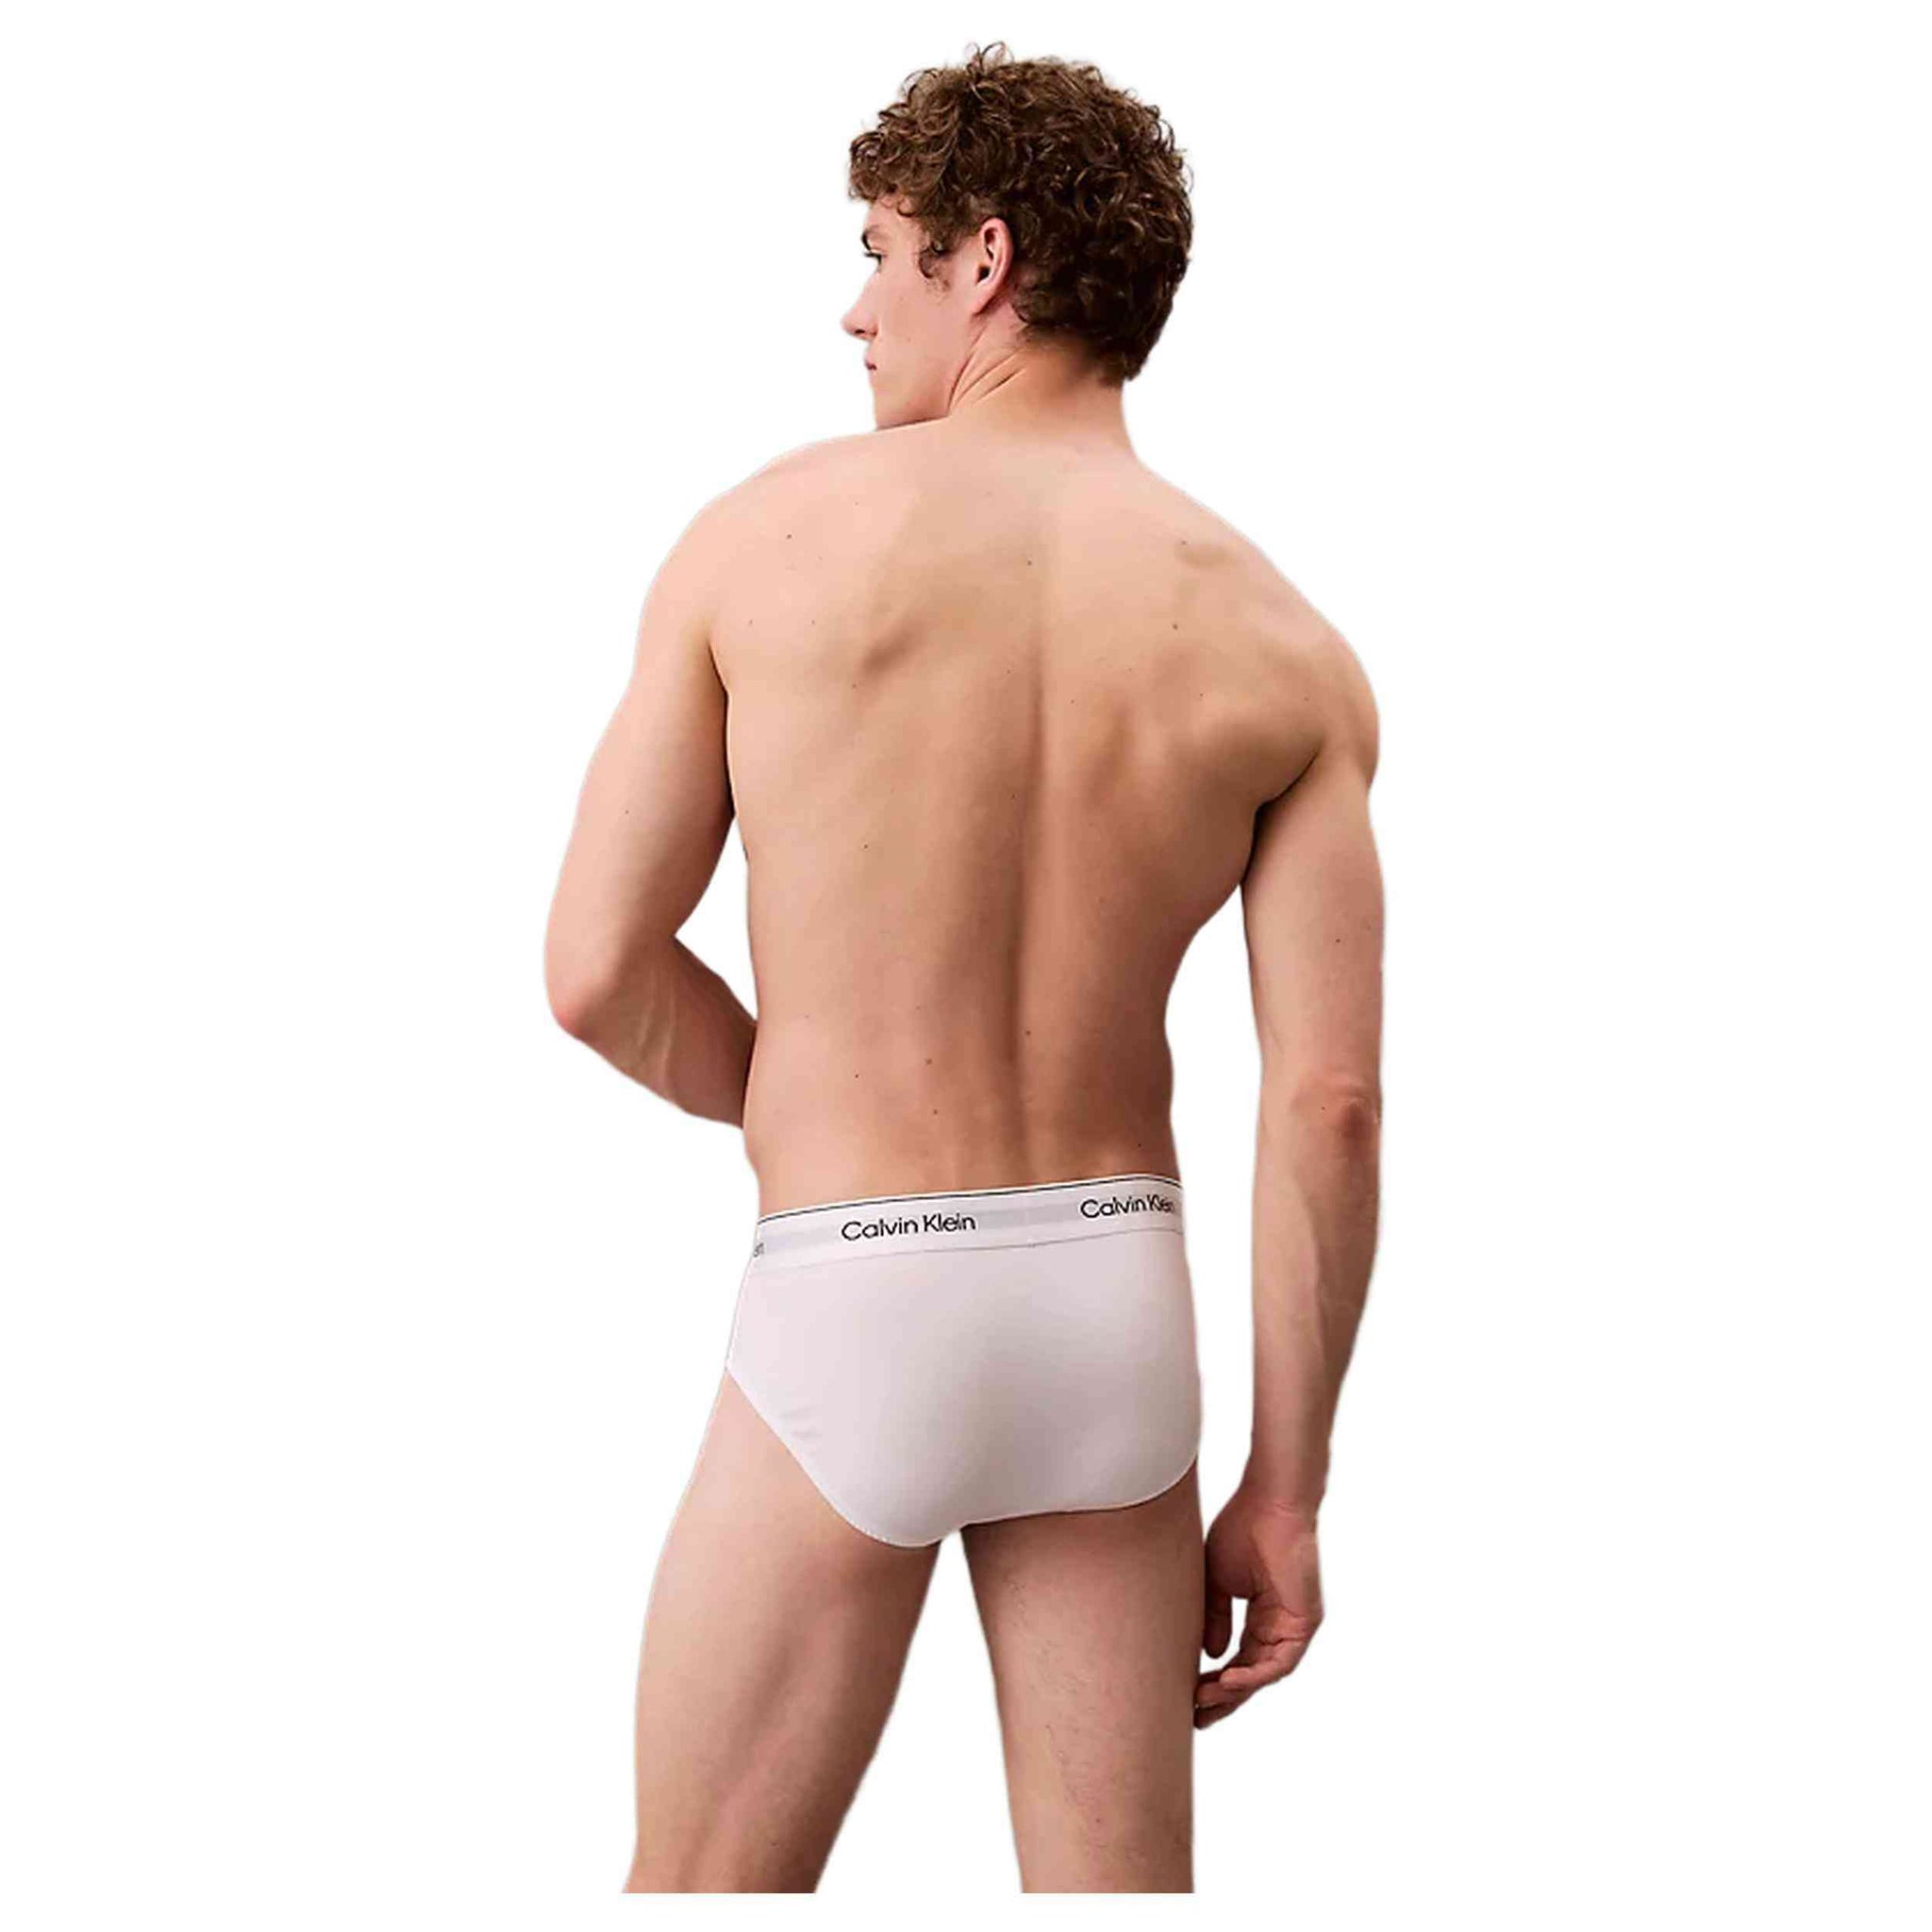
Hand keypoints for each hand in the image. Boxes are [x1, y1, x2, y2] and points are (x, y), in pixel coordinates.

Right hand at [1195, 1482, 1322, 1728]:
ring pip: (1263, 1674)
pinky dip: (1254, 1675)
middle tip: (1196, 1718)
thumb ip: (1215, 1618)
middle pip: (1251, 1674)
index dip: (1215, 1681)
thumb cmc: (1243, 1529)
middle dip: (1223, 1699)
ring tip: (1203, 1702)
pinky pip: (1279, 1662)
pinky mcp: (1304, 1623)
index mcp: (1262, 1615)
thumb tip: (1212, 1657)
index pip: (1238, 1659)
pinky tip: (1227, 1680)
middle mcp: (1280, 1625)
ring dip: (1234, 1692)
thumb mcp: (1217, 1582)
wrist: (1269, 1503)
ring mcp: (1293, 1626)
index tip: (1189, 1698)